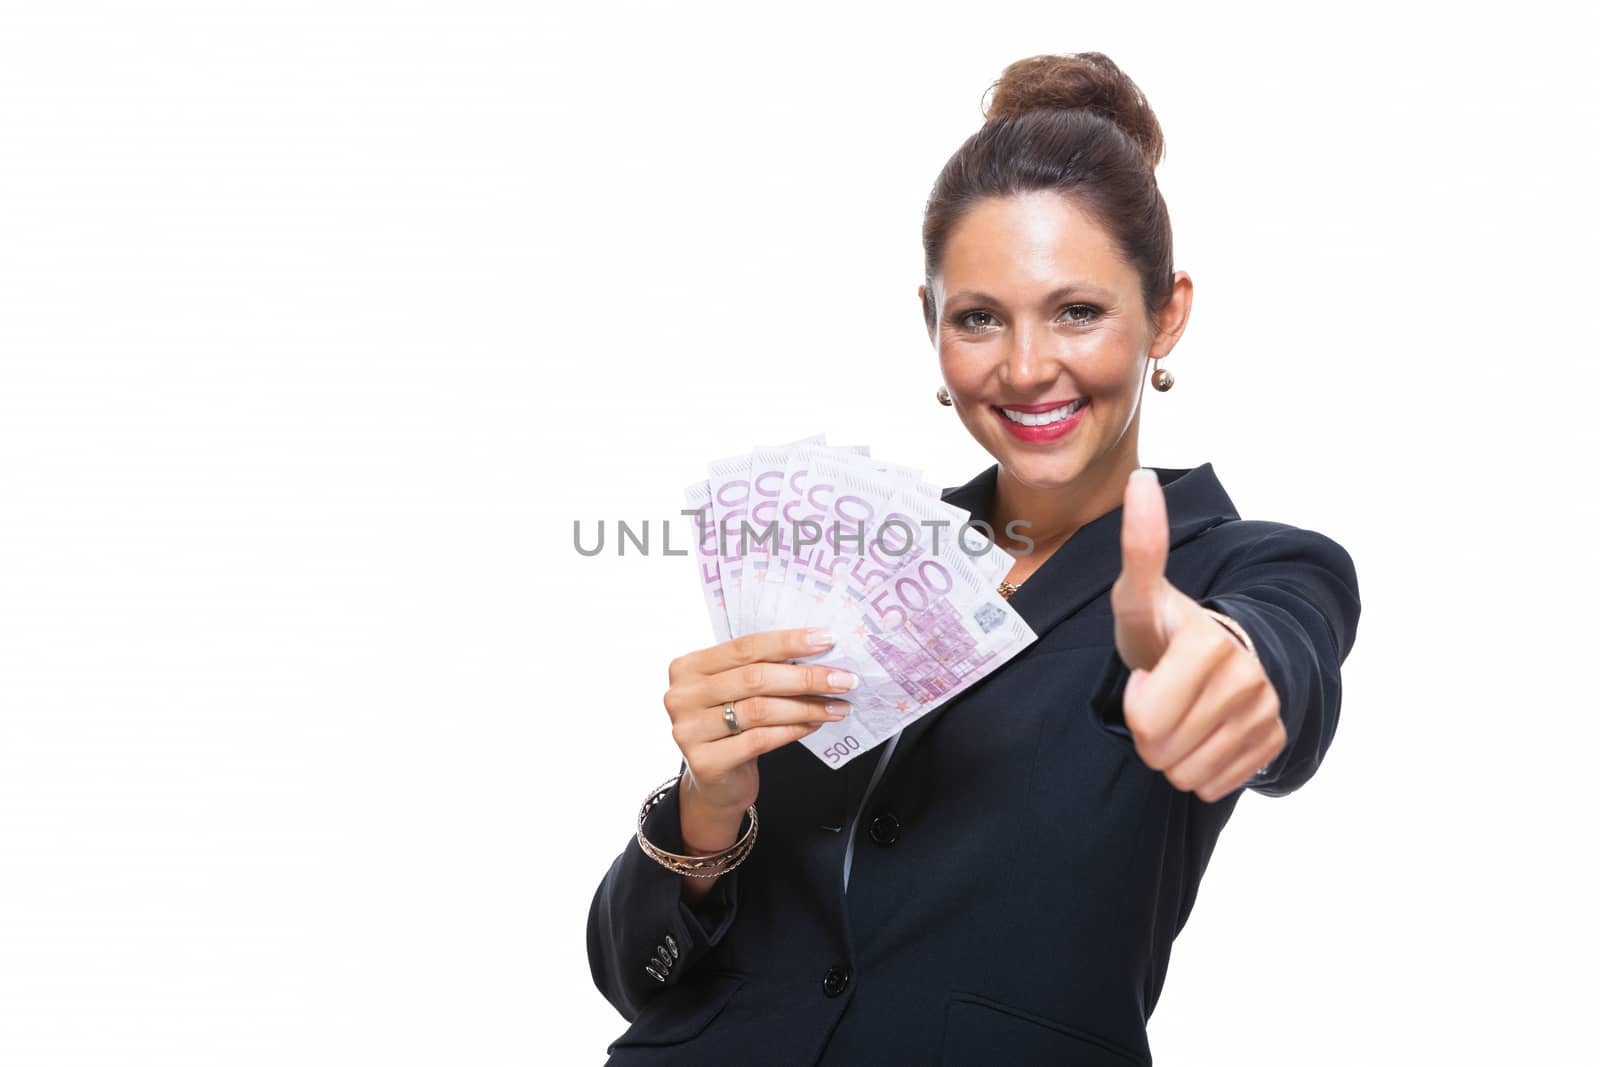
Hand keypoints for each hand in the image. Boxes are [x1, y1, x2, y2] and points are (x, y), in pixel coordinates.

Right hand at [662, 628, 856, 830]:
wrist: (715, 782)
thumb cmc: (731, 726)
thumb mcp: (736, 691)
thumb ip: (761, 669)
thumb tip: (819, 651)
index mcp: (688, 666)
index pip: (745, 646)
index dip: (789, 642)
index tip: (827, 640)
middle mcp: (681, 696)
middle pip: (755, 678)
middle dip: (806, 677)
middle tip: (844, 679)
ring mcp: (688, 730)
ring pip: (760, 710)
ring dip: (806, 706)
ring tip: (837, 706)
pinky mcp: (705, 762)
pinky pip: (760, 740)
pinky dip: (793, 730)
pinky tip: (815, 724)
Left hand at [1109, 468, 1285, 801]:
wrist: (1218, 655)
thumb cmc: (1166, 628)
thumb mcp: (1140, 595)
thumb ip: (1139, 545)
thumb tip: (1140, 478)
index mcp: (1208, 642)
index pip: (1145, 719)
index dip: (1135, 703)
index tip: (1148, 674)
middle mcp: (1246, 677)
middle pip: (1161, 750)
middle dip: (1150, 731)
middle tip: (1162, 697)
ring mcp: (1265, 712)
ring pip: (1187, 774)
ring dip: (1173, 752)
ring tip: (1182, 713)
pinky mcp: (1274, 742)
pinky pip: (1214, 784)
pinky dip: (1201, 768)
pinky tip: (1205, 732)